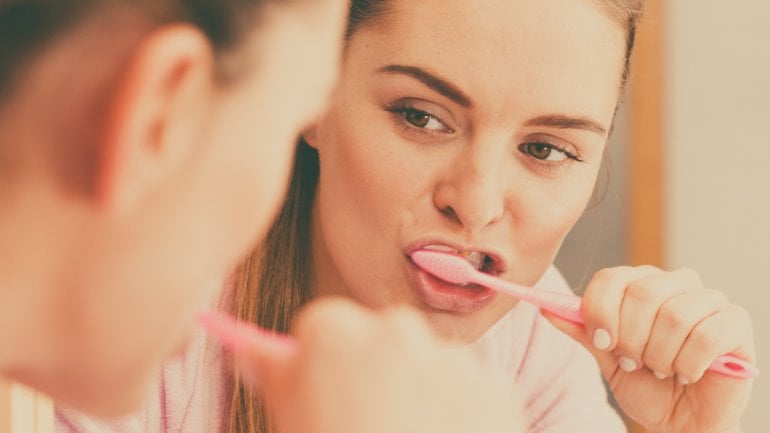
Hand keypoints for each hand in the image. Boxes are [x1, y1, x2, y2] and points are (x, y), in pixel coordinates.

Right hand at [233, 298, 524, 432]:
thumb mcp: (289, 420)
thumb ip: (274, 376)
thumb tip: (251, 351)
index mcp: (332, 331)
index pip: (321, 331)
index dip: (321, 369)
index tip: (324, 399)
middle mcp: (395, 327)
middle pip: (380, 340)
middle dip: (375, 373)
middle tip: (370, 426)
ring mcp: (450, 355)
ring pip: (428, 364)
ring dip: (421, 391)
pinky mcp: (495, 385)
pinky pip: (471, 390)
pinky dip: (462, 414)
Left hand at [546, 266, 754, 432]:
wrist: (681, 422)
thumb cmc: (646, 385)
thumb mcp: (607, 358)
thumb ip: (583, 330)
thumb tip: (546, 307)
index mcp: (642, 284)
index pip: (612, 277)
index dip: (601, 311)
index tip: (602, 342)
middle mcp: (677, 284)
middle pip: (644, 292)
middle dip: (631, 338)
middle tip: (634, 362)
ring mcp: (709, 301)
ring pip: (675, 315)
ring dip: (660, 355)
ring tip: (662, 370)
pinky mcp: (735, 324)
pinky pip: (705, 336)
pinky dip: (688, 364)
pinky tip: (687, 374)